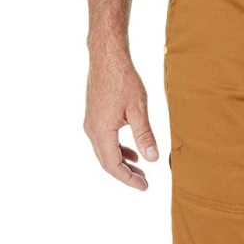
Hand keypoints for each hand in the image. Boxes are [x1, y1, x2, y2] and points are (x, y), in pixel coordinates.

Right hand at [84, 45, 159, 188]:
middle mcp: (92, 130)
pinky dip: (118, 149)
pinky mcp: (94, 116)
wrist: (107, 57)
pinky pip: (104, 141)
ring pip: (105, 152)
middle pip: (106, 162)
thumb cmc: (123, 79)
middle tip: (144, 182)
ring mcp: (91, 123)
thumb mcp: (139, 109)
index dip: (128, 179)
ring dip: (122, 162)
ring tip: (140, 170)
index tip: (144, 186)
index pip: (113, 165)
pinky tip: (132, 151)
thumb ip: (145, 136)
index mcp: (101, 131)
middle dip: (125, 174)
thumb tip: (152, 159)